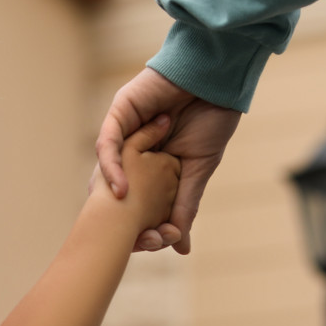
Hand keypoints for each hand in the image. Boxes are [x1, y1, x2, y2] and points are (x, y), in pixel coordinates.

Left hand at [96, 68, 241, 253]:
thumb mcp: (197, 172)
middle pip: (115, 187)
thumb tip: (179, 247)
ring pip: (107, 168)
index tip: (149, 246)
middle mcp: (131, 148)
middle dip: (121, 216)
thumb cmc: (213, 118)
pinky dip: (112, 168)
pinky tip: (121, 189)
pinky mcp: (119, 111)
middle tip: (132, 243)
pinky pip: (107, 143)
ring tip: (122, 224)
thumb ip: (184, 207)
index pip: (135, 199)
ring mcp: (123, 129)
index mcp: (149, 163)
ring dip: (113, 198)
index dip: (138, 223)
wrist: (219, 78)